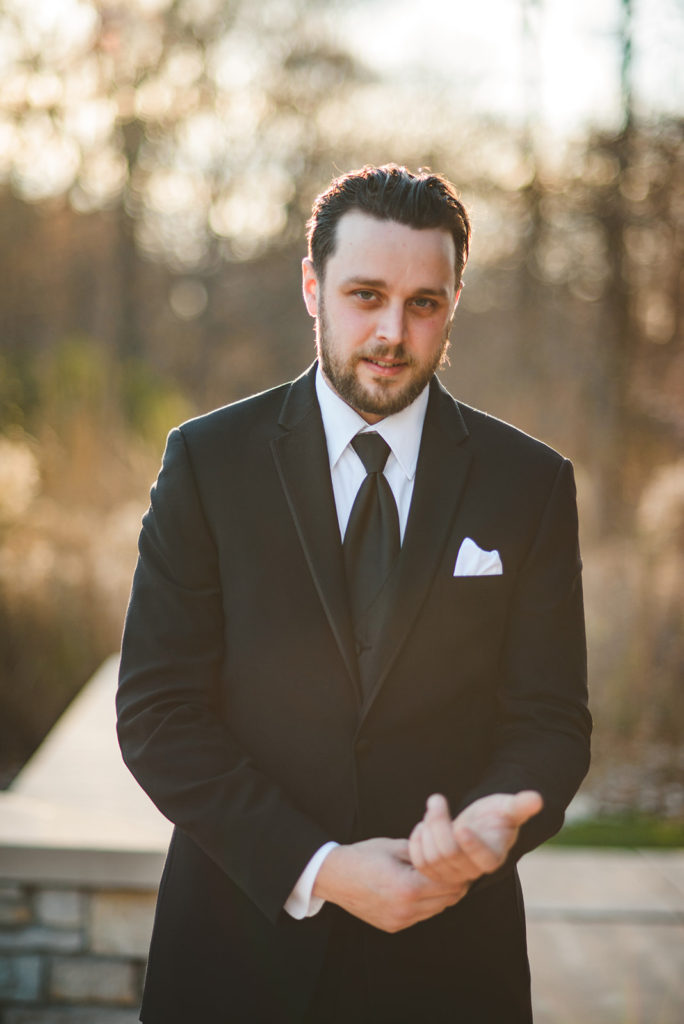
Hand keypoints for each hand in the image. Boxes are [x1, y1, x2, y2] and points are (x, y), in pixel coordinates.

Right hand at [312, 837, 468, 932]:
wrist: (333, 876)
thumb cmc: (363, 856)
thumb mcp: (395, 846)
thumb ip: (423, 852)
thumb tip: (446, 850)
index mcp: (408, 887)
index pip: (449, 883)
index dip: (458, 870)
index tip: (461, 860)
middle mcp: (406, 909)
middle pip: (447, 900)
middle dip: (453, 883)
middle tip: (454, 867)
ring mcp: (399, 921)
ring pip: (436, 910)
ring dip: (440, 895)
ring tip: (437, 876)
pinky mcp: (393, 926)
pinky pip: (420, 916)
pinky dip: (425, 903)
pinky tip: (418, 888)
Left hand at [409, 791, 542, 885]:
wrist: (480, 826)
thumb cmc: (496, 815)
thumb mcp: (509, 807)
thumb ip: (521, 806)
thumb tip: (537, 799)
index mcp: (493, 857)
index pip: (482, 858)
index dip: (471, 844)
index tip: (462, 825)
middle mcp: (472, 871)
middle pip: (449, 853)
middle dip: (439, 824)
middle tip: (437, 799)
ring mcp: (453, 875)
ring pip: (431, 859)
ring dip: (427, 829)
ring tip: (433, 807)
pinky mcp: (436, 872)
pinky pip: (420, 862)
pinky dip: (416, 841)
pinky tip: (423, 823)